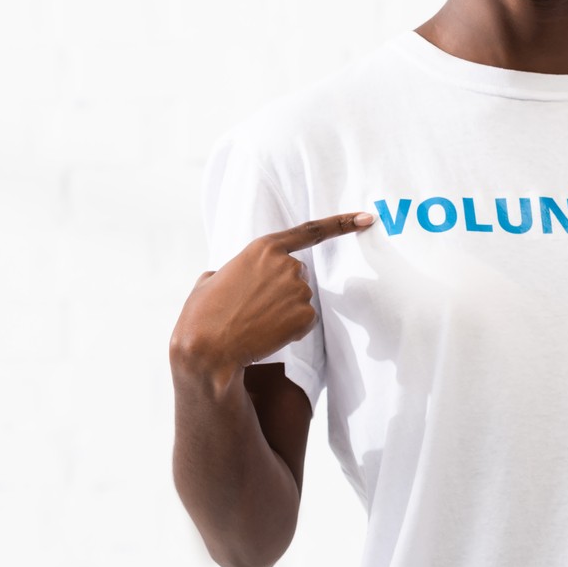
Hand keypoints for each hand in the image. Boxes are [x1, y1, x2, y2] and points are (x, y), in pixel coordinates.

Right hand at [169, 212, 372, 385]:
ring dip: (283, 311)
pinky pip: (304, 322)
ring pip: (300, 300)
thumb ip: (227, 271)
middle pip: (298, 275)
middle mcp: (288, 264)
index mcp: (263, 248)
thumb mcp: (208, 281)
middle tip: (252, 307)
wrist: (207, 349)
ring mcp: (299, 290)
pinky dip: (289, 330)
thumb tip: (222, 275)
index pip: (310, 231)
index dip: (341, 223)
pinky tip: (267, 334)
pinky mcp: (306, 315)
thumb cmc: (202, 315)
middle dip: (281, 290)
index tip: (366, 217)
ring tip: (254, 322)